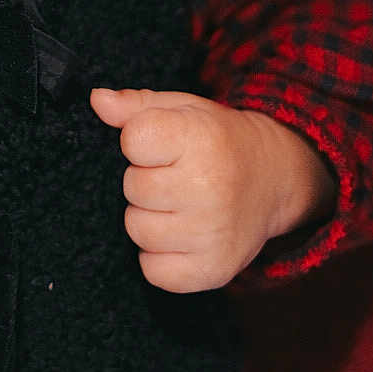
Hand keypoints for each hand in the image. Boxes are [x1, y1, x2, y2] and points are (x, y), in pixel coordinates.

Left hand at [89, 87, 335, 292]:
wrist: (274, 179)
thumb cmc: (217, 140)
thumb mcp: (182, 109)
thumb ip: (136, 106)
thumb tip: (98, 100)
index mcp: (201, 138)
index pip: (133, 140)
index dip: (137, 141)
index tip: (160, 144)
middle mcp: (210, 186)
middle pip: (133, 188)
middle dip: (143, 180)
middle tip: (172, 176)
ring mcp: (214, 232)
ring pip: (138, 231)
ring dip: (148, 218)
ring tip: (176, 204)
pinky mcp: (215, 270)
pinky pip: (154, 271)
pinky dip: (159, 257)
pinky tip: (179, 236)